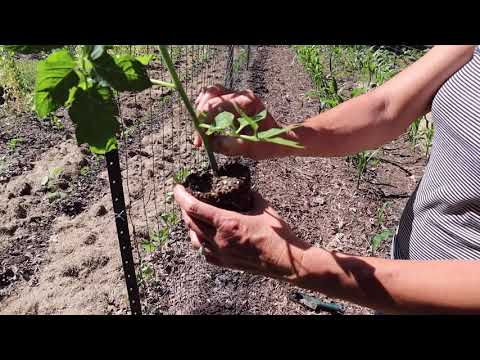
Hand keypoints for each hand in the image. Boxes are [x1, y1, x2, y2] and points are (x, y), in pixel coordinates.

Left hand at [174, 184, 311, 280]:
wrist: (283, 262)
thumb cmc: (275, 235)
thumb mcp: (263, 207)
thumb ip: (249, 195)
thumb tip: (242, 188)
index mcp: (227, 223)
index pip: (194, 208)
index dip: (181, 197)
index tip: (177, 188)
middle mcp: (218, 239)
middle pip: (189, 222)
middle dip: (184, 209)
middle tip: (185, 199)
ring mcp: (219, 253)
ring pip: (193, 237)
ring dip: (190, 224)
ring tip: (193, 215)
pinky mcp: (222, 263)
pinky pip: (202, 250)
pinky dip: (199, 239)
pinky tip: (204, 234)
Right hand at [194, 84, 292, 159]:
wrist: (281, 138)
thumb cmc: (270, 143)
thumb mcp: (252, 148)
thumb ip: (231, 145)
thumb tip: (210, 143)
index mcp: (247, 103)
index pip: (217, 105)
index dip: (204, 122)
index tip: (200, 140)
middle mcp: (241, 95)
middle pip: (211, 94)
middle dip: (200, 115)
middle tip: (198, 137)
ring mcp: (237, 95)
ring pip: (211, 93)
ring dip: (202, 110)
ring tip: (201, 129)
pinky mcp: (234, 100)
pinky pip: (215, 98)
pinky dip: (207, 110)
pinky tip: (207, 124)